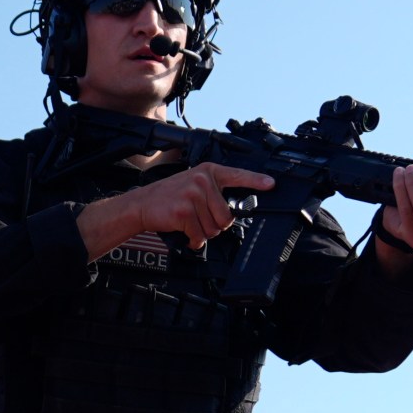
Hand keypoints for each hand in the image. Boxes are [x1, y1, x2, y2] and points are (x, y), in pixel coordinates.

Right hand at [86, 163, 275, 255]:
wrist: (141, 204)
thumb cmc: (168, 197)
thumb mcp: (192, 184)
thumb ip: (212, 192)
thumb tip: (231, 213)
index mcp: (208, 171)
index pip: (237, 175)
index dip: (256, 181)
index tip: (271, 185)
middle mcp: (202, 180)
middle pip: (226, 216)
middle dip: (215, 225)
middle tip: (200, 220)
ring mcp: (193, 195)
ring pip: (214, 228)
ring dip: (203, 233)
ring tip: (190, 224)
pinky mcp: (184, 211)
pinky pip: (200, 235)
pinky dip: (193, 240)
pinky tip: (184, 232)